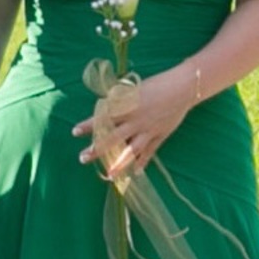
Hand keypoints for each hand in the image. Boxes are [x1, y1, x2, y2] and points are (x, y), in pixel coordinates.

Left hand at [72, 67, 195, 177]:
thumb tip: (106, 105)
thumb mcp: (135, 89)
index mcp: (127, 106)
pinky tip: (135, 173)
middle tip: (83, 158)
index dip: (88, 125)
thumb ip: (120, 100)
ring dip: (119, 163)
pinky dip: (143, 162)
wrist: (183, 88)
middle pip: (113, 138)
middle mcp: (135, 121)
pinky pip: (150, 152)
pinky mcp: (160, 135)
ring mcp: (148, 130)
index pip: (103, 118)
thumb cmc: (158, 84)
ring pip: (131, 150)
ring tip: (109, 175)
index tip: (75, 132)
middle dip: (97, 149)